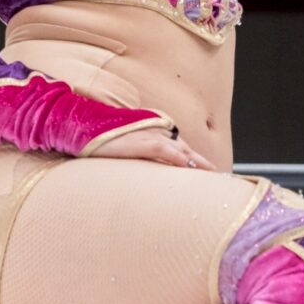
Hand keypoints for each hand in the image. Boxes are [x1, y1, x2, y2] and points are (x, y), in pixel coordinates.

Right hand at [89, 124, 215, 168]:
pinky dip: (174, 156)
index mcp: (155, 132)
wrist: (84, 125)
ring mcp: (147, 135)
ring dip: (195, 163)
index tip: (210, 176)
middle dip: (202, 165)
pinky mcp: (137, 141)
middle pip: (186, 149)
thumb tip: (152, 173)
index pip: (182, 148)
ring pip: (179, 150)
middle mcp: (155, 131)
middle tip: (219, 179)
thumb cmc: (103, 137)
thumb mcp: (128, 146)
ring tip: (210, 177)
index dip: (197, 162)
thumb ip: (143, 155)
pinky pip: (161, 149)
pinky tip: (185, 164)